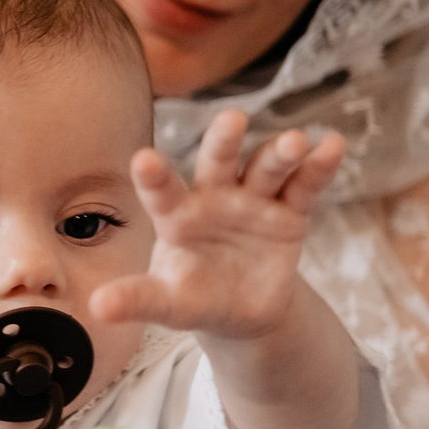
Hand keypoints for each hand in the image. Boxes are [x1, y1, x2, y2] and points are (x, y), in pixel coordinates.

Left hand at [89, 113, 344, 339]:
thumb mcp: (168, 303)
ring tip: (294, 141)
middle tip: (232, 119)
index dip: (154, 176)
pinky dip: (319, 166)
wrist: (243, 309)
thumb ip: (139, 298)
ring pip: (265, 167)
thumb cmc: (195, 297)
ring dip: (279, 153)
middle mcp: (214, 197)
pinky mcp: (289, 213)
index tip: (143, 159)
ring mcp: (253, 200)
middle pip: (218, 161)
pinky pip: (304, 186)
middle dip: (224, 141)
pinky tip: (332, 145)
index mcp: (176, 215)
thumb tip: (96, 307)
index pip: (162, 191)